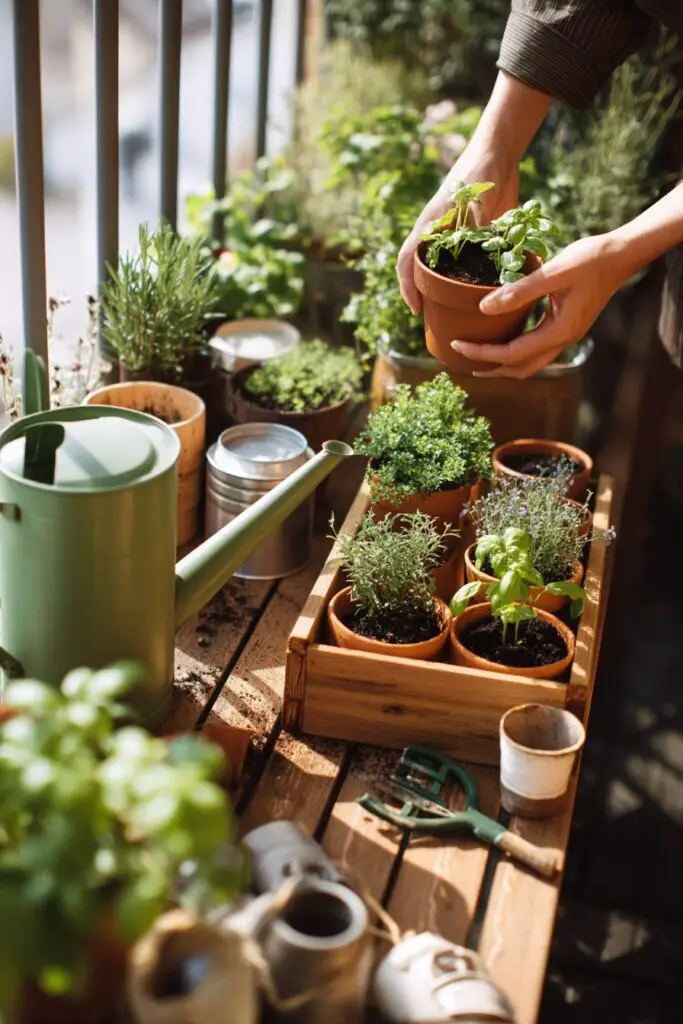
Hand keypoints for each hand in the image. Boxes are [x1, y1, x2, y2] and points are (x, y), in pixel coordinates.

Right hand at [397, 149, 518, 313]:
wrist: (497, 153)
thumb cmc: (481, 171)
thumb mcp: (477, 197)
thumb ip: (475, 220)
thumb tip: (478, 247)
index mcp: (429, 224)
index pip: (407, 259)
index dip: (407, 286)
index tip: (415, 308)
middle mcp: (435, 232)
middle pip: (417, 267)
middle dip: (419, 293)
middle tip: (431, 318)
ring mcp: (451, 234)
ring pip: (438, 267)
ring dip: (439, 288)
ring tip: (448, 311)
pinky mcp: (470, 234)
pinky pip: (462, 261)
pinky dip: (463, 278)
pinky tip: (474, 292)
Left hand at [451, 234, 630, 377]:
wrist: (621, 254)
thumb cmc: (590, 259)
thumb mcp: (553, 272)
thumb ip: (519, 291)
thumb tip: (484, 308)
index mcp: (559, 332)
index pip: (512, 354)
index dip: (483, 353)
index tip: (458, 344)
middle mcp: (563, 339)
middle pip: (521, 369)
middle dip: (490, 368)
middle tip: (461, 359)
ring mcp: (566, 334)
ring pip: (530, 362)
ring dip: (503, 363)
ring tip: (479, 356)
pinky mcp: (566, 325)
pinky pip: (536, 347)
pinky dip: (516, 349)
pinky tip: (503, 337)